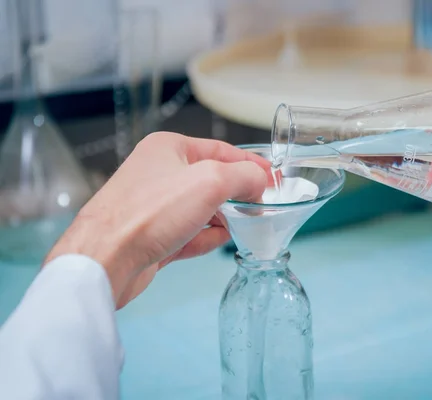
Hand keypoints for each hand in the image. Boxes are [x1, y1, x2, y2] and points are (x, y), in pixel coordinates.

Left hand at [45, 132, 270, 308]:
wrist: (107, 259)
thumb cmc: (150, 213)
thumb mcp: (210, 182)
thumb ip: (244, 176)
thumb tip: (261, 182)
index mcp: (168, 148)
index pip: (220, 150)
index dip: (250, 163)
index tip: (273, 178)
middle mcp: (159, 174)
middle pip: (212, 180)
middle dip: (238, 193)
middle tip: (262, 205)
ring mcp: (155, 207)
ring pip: (201, 209)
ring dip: (224, 217)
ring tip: (247, 224)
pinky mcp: (153, 237)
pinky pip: (189, 233)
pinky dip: (207, 237)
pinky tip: (221, 240)